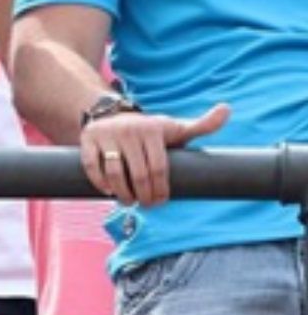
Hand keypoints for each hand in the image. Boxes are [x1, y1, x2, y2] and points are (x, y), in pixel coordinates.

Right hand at [81, 103, 228, 205]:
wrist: (112, 113)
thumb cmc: (150, 130)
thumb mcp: (175, 127)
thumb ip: (202, 124)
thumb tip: (226, 109)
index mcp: (152, 129)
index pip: (159, 169)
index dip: (160, 190)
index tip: (160, 201)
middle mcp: (128, 130)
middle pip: (138, 174)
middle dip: (143, 196)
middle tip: (145, 205)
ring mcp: (106, 134)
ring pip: (114, 172)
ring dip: (122, 194)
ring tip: (128, 201)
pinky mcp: (88, 138)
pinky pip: (92, 165)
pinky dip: (99, 182)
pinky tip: (108, 191)